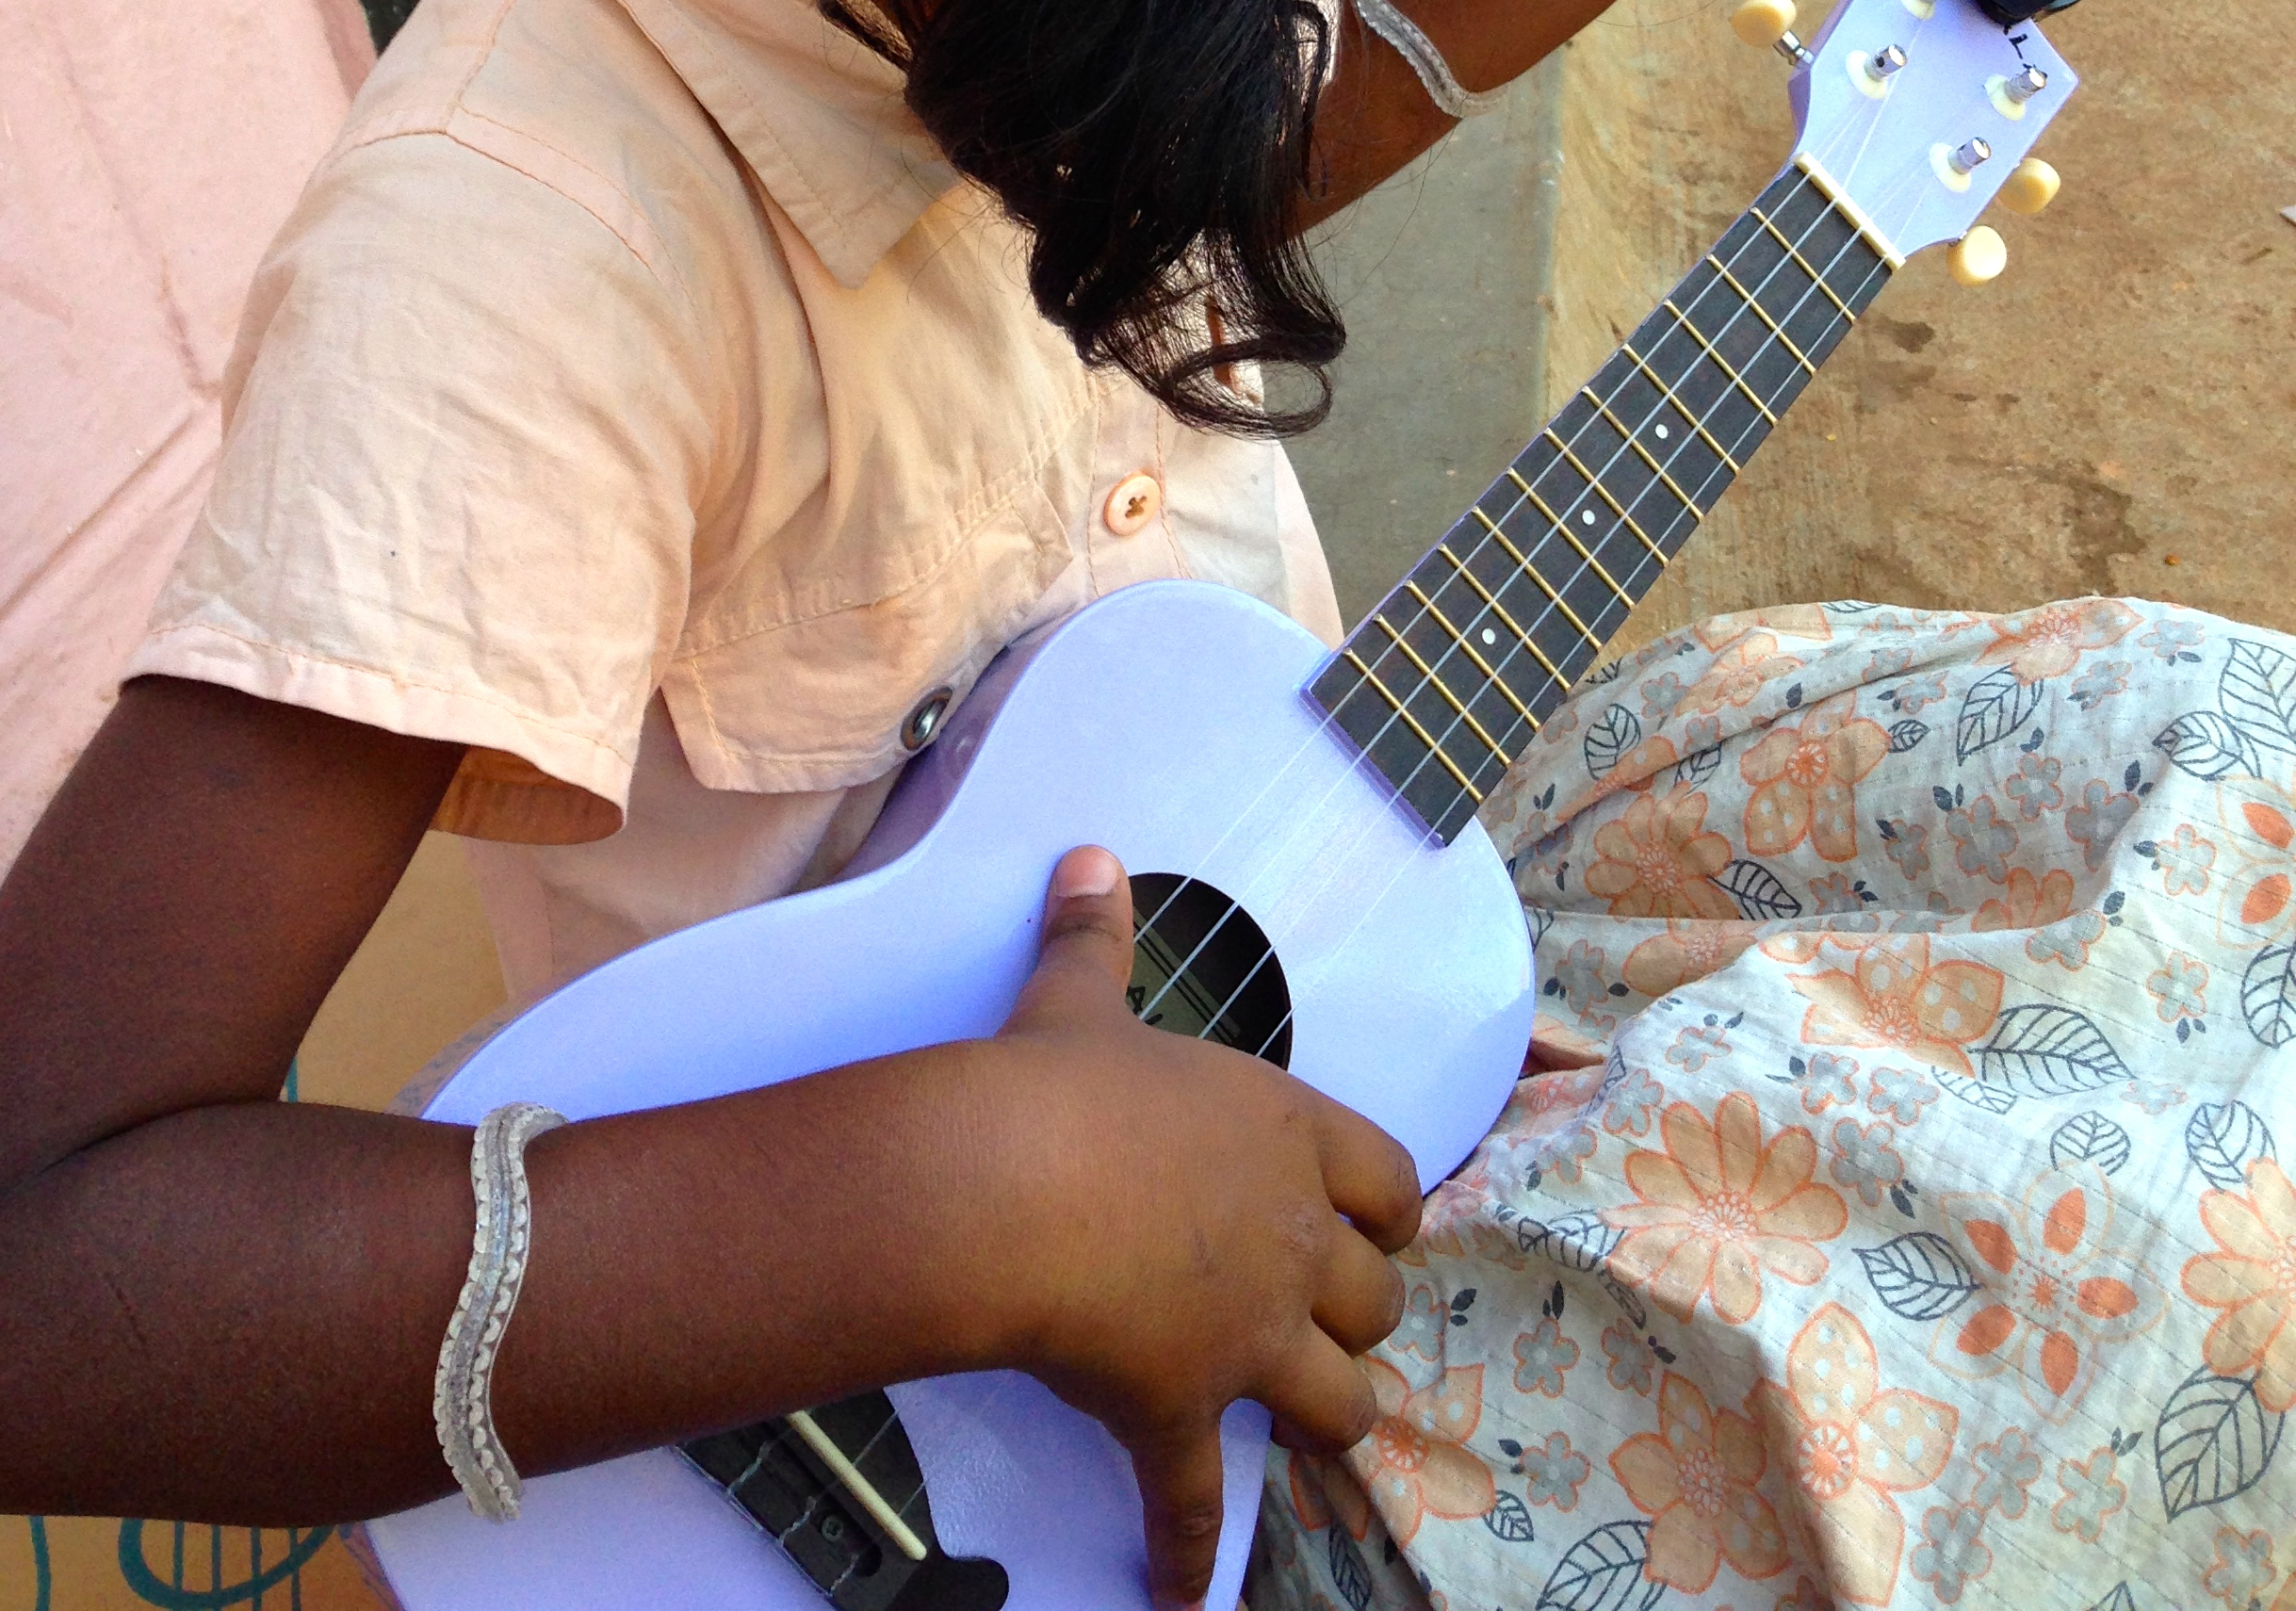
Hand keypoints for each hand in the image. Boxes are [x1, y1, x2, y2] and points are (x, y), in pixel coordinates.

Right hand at [973, 848, 1419, 1605]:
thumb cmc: (1054, 1085)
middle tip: (1325, 1322)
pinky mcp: (1180, 1406)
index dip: (1385, 1207)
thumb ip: (1095, 934)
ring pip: (1339, 1398)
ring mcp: (1246, 1331)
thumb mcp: (1081, 1000)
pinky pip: (1194, 1497)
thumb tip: (1088, 857)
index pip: (1389, 1176)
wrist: (1005, 1186)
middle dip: (1357, 1315)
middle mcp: (1289, 1236)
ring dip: (1326, 1416)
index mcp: (1285, 1133)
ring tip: (1304, 1427)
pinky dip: (1189, 1549)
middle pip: (1375, 1297)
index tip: (1370, 1223)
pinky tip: (1183, 1589)